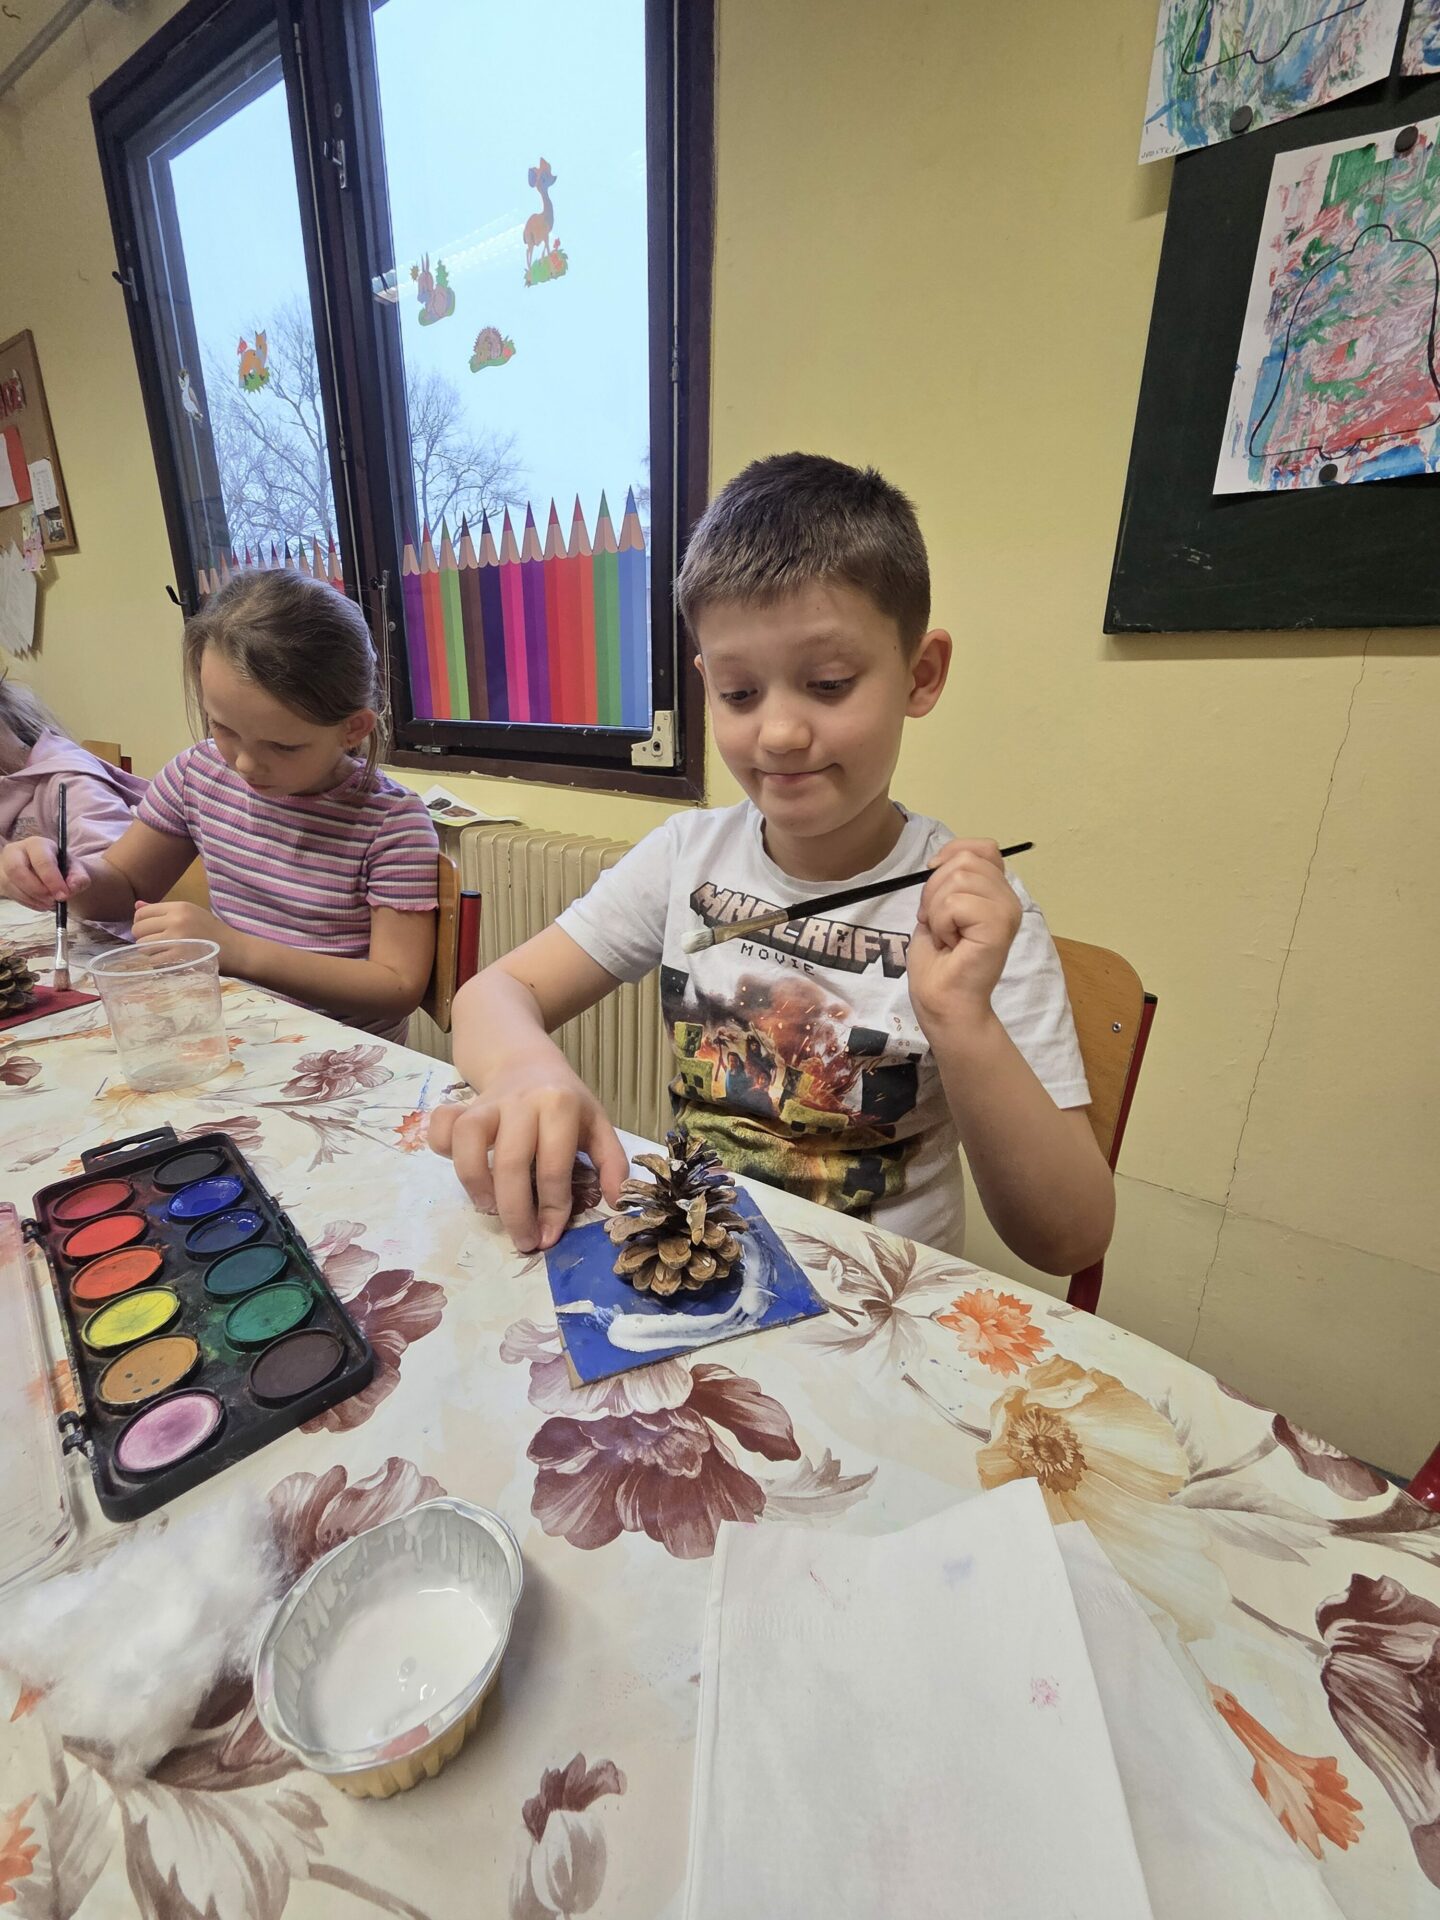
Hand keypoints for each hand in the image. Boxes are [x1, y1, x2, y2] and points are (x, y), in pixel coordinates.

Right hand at [0, 836, 91, 911]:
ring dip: (32, 899)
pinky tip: (41, 903)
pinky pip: (10, 894)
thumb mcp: (76, 870)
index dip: (52, 880)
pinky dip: (28, 903)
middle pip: (16, 869)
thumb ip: (79, 878)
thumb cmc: (62, 868)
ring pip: (10, 884)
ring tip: (50, 903)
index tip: (63, 895)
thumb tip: (71, 887)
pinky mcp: (1, 880)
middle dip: (36, 889)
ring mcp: (4, 865)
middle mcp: (16, 851)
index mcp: (37, 844)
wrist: (51, 872)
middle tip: (52, 900)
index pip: (41, 860)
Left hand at [132, 898, 243, 970]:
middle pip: (139, 929)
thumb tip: (136, 905)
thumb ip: (162, 910)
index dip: (141, 922)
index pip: (142, 913)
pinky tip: (169, 960)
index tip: (149, 930)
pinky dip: (157, 962)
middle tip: (155, 943)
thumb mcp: (190, 913)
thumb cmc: (212, 931)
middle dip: (142, 938)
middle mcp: (176, 920)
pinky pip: (153, 960)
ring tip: (163, 952)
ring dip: (149, 952)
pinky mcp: (178, 956)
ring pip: (143, 946)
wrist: (235, 949)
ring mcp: (176, 939)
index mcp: (179, 907)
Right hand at [428, 1061, 630, 1253]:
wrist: (527, 1060)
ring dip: (475, 1183)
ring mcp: (487, 1103)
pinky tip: (465, 1174)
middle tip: (523, 1240)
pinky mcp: (462, 1106)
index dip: (552, 1209)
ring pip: (468, 1140)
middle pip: (511, 1163)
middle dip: (515, 1212)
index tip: (549, 1237)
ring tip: (490, 1209)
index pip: (554, 1167)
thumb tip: (617, 1202)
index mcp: (560, 1105)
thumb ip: (611, 1161)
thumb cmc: (565, 1101)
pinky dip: (442, 1149)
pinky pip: (443, 1126)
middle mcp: (522, 1102)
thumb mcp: (597, 1123)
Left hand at [906, 838, 1021, 1037]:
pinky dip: (941, 923)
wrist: (943, 1001)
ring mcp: (1007, 911)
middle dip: (935, 889)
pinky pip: (956, 903)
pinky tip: (951, 944)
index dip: (951, 855)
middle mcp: (1008, 898)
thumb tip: (939, 860)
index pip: (982, 847)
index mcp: (997, 892)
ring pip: (958, 878)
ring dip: (937, 910)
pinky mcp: (998, 926)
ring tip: (946, 935)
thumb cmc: (939, 962)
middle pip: (965, 859)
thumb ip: (950, 882)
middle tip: (936, 922)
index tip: (934, 879)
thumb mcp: (939, 909)